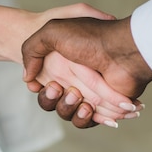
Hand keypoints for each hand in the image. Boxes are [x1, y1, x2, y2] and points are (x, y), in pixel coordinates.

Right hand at [22, 16, 151, 126]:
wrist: (123, 50)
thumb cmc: (90, 38)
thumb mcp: (52, 31)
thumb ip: (31, 50)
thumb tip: (28, 78)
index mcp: (60, 64)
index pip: (40, 85)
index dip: (40, 89)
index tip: (50, 83)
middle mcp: (73, 79)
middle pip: (51, 102)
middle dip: (54, 99)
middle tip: (66, 90)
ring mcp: (88, 93)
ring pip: (66, 113)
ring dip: (69, 109)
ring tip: (82, 101)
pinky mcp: (103, 106)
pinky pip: (87, 120)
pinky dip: (86, 118)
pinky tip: (89, 108)